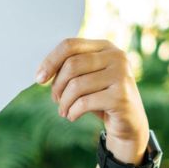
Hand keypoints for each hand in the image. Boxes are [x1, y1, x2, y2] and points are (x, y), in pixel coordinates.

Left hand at [35, 38, 149, 157]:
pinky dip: (72, 112)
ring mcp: (121, 75)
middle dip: (57, 86)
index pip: (70, 45)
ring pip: (76, 85)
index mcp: (105, 47)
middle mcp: (116, 57)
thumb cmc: (102, 98)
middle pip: (71, 65)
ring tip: (63, 111)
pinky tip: (72, 116)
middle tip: (55, 100)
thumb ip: (71, 69)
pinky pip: (84, 102)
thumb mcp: (87, 78)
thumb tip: (42, 73)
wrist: (129, 122)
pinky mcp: (121, 96)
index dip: (50, 60)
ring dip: (64, 102)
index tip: (39, 78)